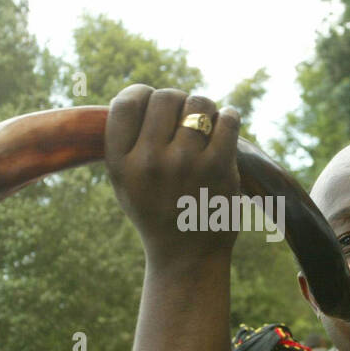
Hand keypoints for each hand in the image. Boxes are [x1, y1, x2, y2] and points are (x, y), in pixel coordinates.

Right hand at [105, 84, 241, 260]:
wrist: (186, 257)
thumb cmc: (155, 212)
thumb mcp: (125, 183)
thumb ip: (127, 142)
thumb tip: (146, 95)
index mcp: (120, 164)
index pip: (125, 103)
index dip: (141, 93)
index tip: (152, 102)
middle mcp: (149, 162)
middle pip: (165, 97)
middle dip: (177, 101)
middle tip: (184, 118)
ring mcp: (185, 164)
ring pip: (198, 103)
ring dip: (205, 108)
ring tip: (206, 124)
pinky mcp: (218, 168)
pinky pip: (227, 118)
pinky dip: (228, 117)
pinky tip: (224, 126)